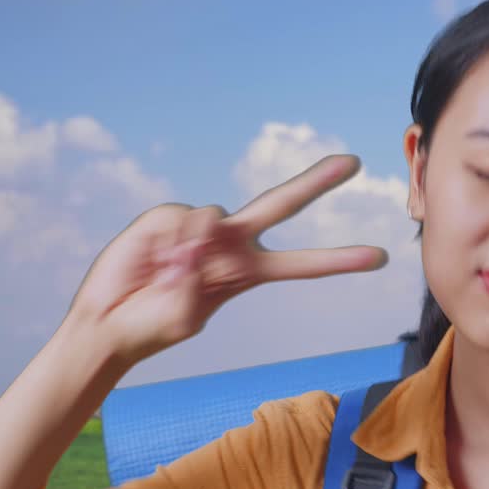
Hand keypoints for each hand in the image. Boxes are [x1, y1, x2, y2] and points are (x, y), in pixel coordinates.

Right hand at [68, 154, 387, 365]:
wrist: (108, 324)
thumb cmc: (155, 326)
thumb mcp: (189, 314)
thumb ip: (200, 276)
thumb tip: (202, 229)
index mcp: (249, 273)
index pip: (302, 266)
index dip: (339, 260)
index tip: (380, 257)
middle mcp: (232, 244)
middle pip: (281, 205)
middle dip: (316, 182)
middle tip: (354, 162)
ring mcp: (200, 228)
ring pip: (218, 218)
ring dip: (196, 252)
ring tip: (167, 278)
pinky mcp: (166, 217)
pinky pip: (183, 220)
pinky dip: (172, 243)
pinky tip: (153, 261)